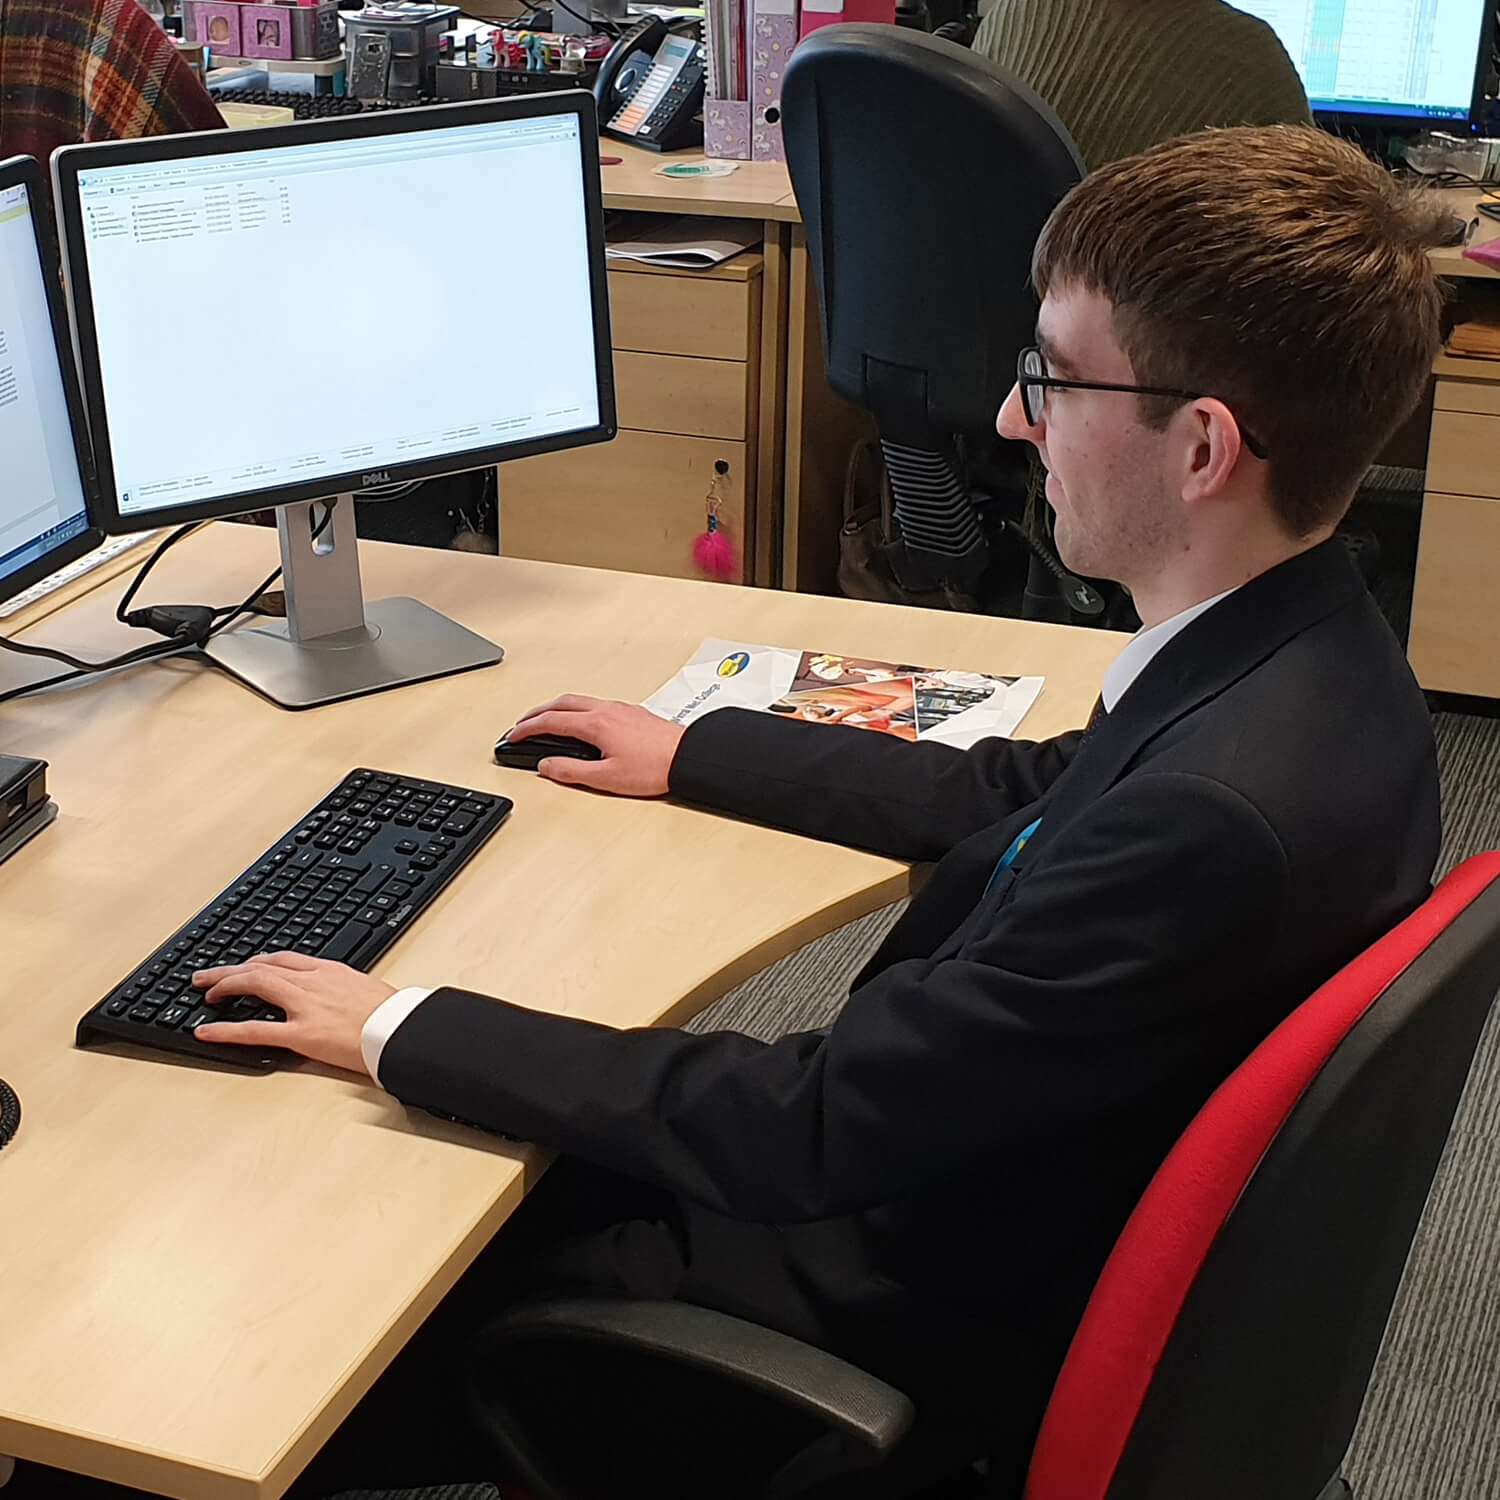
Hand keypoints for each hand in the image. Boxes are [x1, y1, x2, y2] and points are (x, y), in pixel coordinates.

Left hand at [191, 952, 395, 1074]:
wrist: (405, 1029)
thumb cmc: (394, 1015)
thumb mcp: (367, 990)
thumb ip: (343, 990)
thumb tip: (334, 997)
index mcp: (331, 971)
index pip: (284, 958)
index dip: (257, 962)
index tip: (244, 967)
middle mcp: (314, 982)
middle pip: (261, 966)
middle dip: (230, 970)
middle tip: (207, 977)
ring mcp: (306, 1006)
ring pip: (255, 985)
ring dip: (224, 986)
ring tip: (205, 994)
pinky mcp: (302, 1034)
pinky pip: (255, 1030)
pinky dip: (226, 1030)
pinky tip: (207, 1030)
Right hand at [509, 694, 685, 795]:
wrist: (688, 757)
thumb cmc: (655, 767)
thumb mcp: (606, 778)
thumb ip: (571, 771)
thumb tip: (547, 766)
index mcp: (596, 724)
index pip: (550, 722)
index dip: (527, 730)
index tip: (513, 737)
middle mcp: (606, 710)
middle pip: (561, 703)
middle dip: (536, 713)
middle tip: (522, 724)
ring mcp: (620, 708)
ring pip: (578, 700)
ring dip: (556, 708)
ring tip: (546, 720)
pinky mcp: (632, 712)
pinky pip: (595, 703)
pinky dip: (576, 709)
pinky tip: (581, 720)